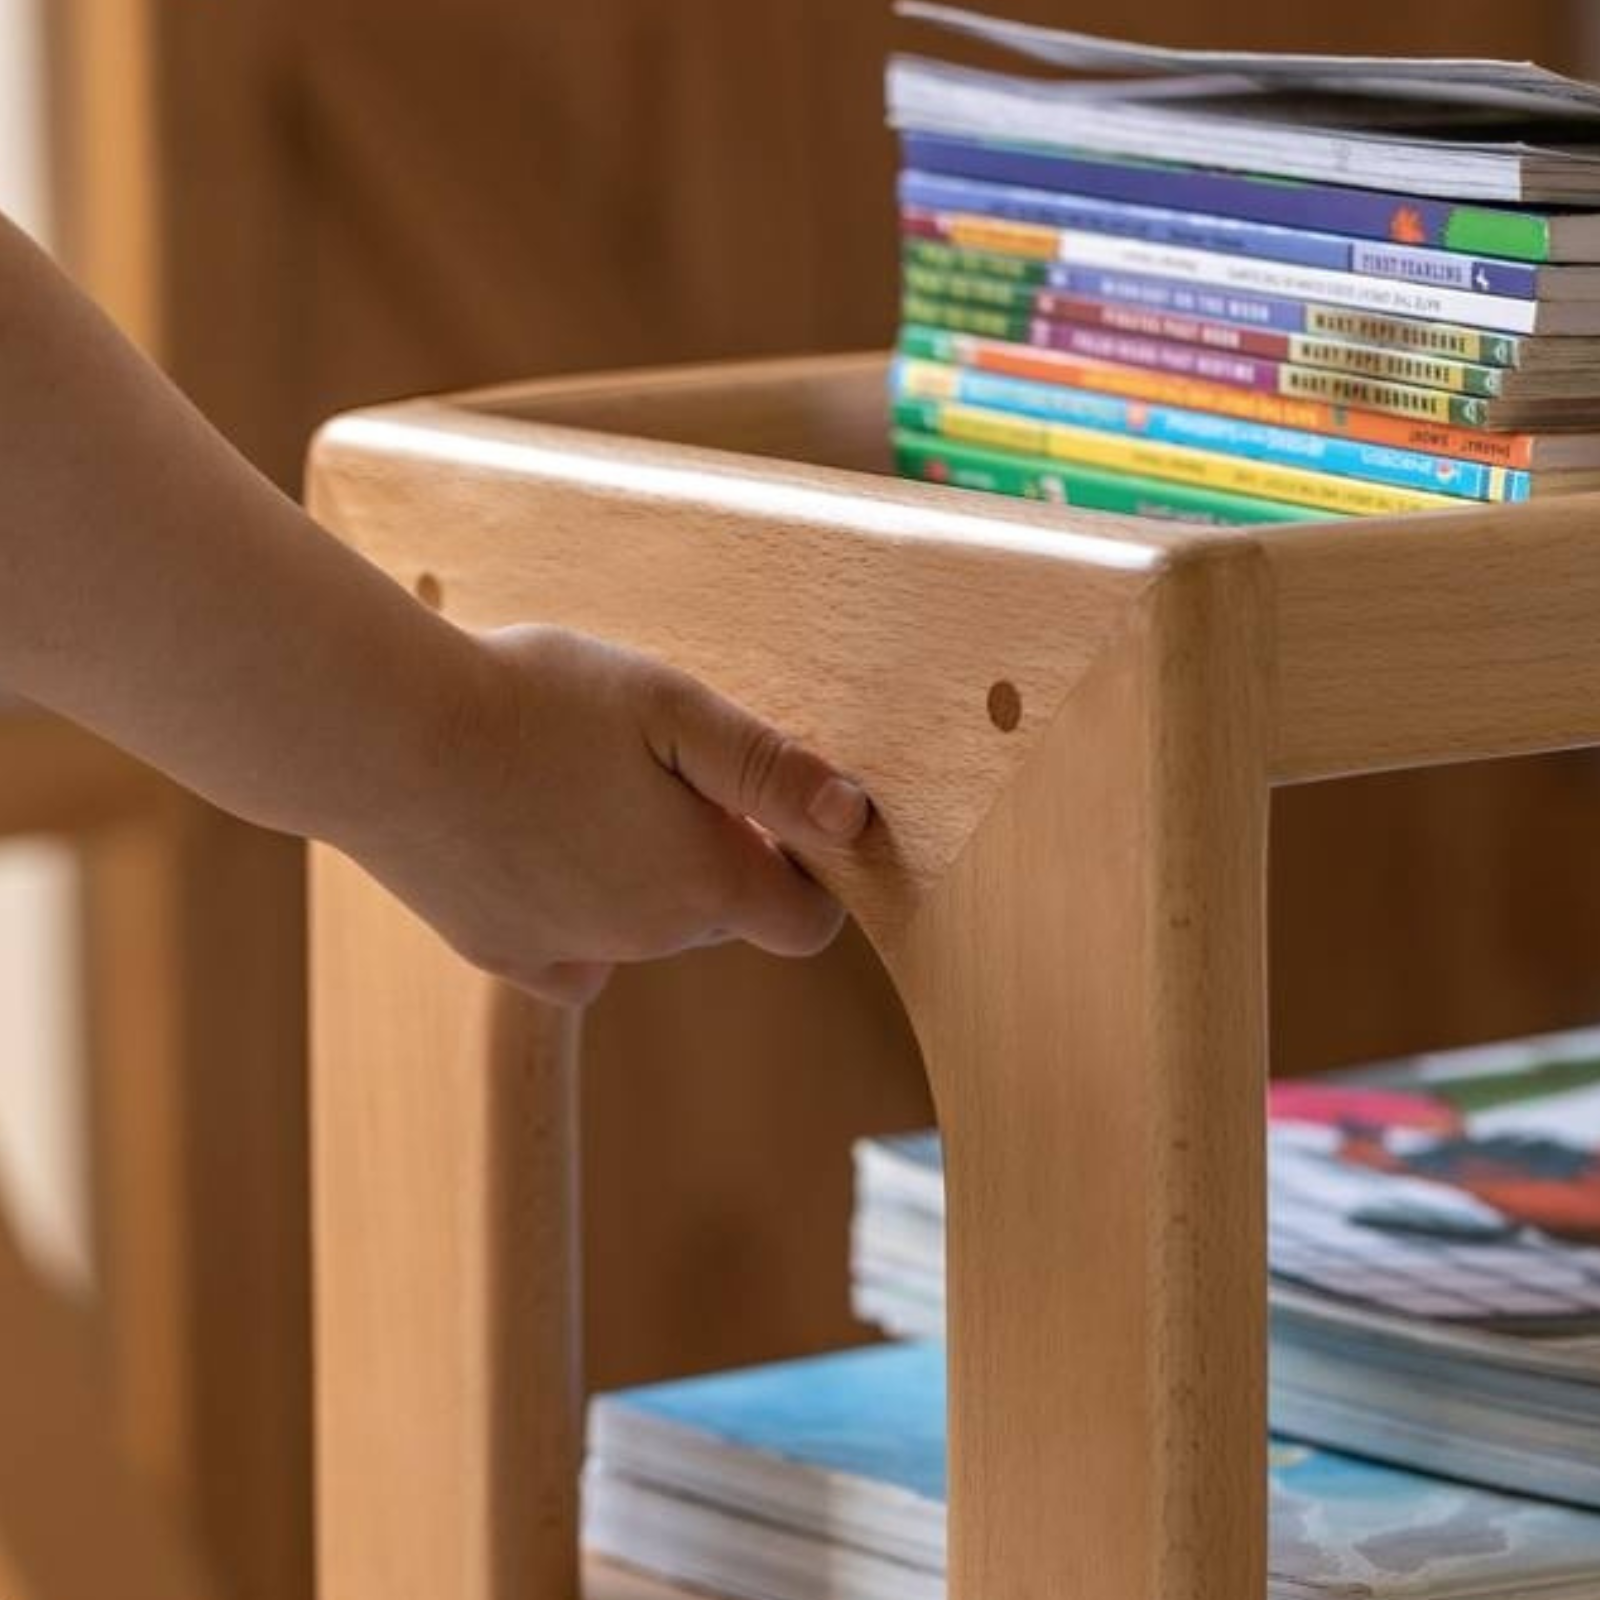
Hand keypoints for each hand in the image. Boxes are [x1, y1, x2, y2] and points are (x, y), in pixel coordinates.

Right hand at [341, 625, 871, 1004]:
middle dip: (715, 856)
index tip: (765, 810)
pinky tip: (537, 847)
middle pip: (719, 916)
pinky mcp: (497, 953)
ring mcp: (567, 954)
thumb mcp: (673, 708)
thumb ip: (771, 770)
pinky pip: (568, 954)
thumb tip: (854, 820)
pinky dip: (572, 912)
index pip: (803, 923)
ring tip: (580, 787)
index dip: (805, 870)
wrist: (379, 732)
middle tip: (657, 769)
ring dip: (642, 876)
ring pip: (643, 928)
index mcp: (702, 885)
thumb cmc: (535, 702)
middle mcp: (645, 942)